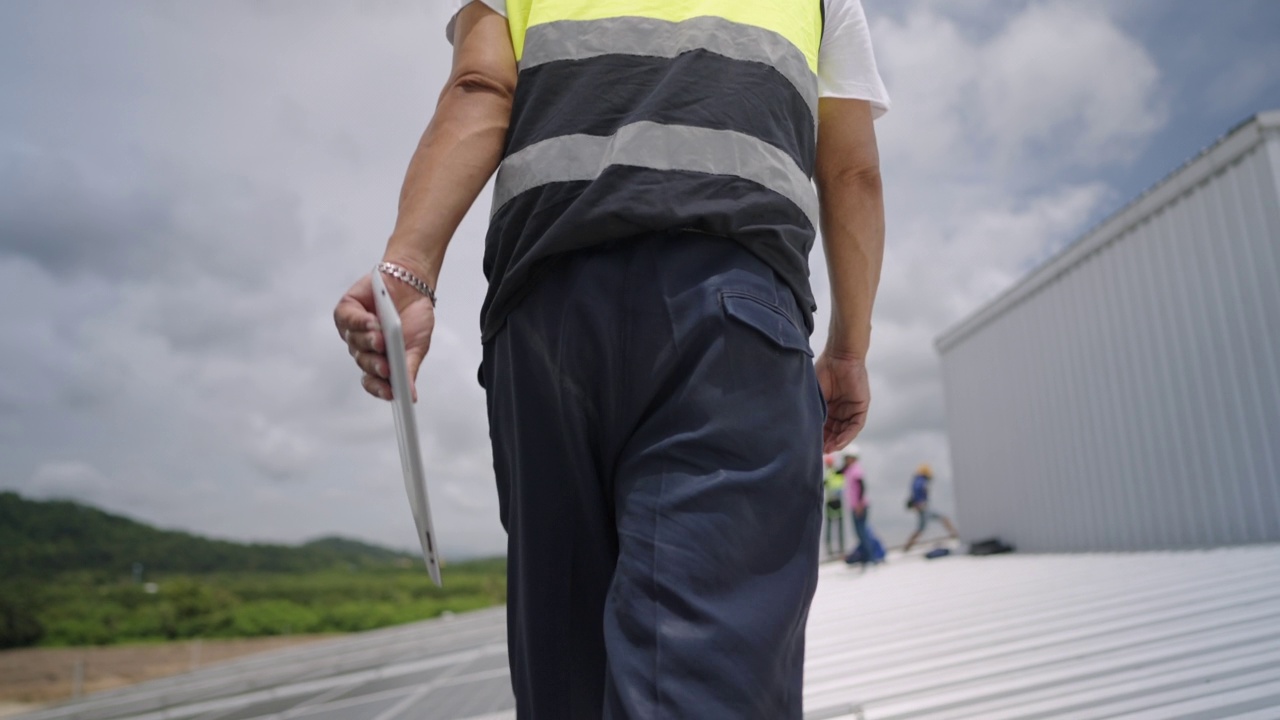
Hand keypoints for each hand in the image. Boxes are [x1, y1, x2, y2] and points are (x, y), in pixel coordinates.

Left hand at [333, 270, 435, 401]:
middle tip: (386, 366)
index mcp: (380, 361)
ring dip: (369, 341)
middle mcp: (363, 348)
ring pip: (355, 343)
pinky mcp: (347, 311)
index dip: (379, 388)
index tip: (391, 393)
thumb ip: (410, 368)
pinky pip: (348, 321)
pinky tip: (373, 322)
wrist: (413, 284)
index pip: (372, 381)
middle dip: (375, 365)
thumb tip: (411, 395)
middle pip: (364, 362)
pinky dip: (360, 322)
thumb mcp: (417, 346)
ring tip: (382, 337)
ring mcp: (353, 330)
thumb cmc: (415, 317)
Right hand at [814, 351, 869, 451]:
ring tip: (828, 450)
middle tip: (818, 452)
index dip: (817, 437)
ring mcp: (851, 409)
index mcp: (829, 406)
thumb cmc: (823, 370)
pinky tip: (839, 442)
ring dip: (837, 442)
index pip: (824, 426)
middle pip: (835, 431)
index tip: (808, 446)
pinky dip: (847, 435)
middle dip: (827, 443)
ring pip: (845, 431)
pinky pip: (856, 425)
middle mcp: (841, 410)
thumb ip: (812, 410)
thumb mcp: (814, 395)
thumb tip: (802, 429)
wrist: (839, 356)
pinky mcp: (861, 407)